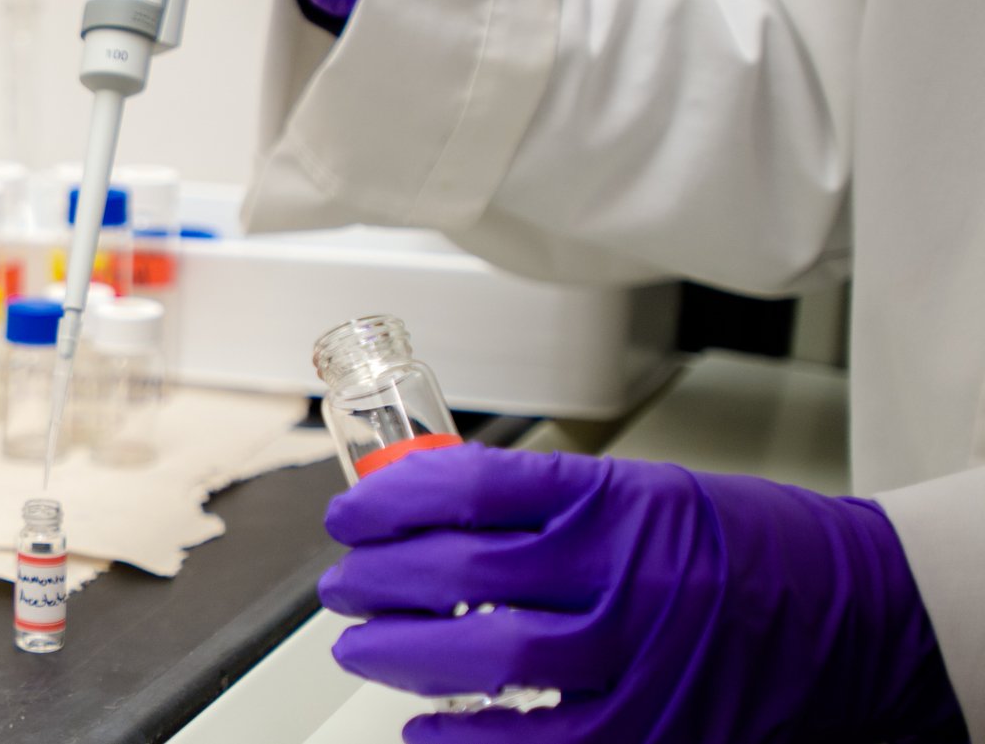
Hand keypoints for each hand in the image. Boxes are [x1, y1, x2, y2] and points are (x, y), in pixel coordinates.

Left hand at [320, 446, 960, 741]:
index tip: (353, 513)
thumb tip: (425, 509)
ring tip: (361, 647)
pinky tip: (426, 724)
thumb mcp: (646, 491)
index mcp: (618, 499)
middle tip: (342, 586)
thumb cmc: (747, 547)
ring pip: (487, 655)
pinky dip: (467, 737)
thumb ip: (545, 504)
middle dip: (378, 580)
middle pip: (461, 571)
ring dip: (402, 652)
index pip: (469, 486)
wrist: (863, 614)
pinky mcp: (653, 727)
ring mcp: (640, 656)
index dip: (390, 500)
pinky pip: (537, 742)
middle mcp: (626, 573)